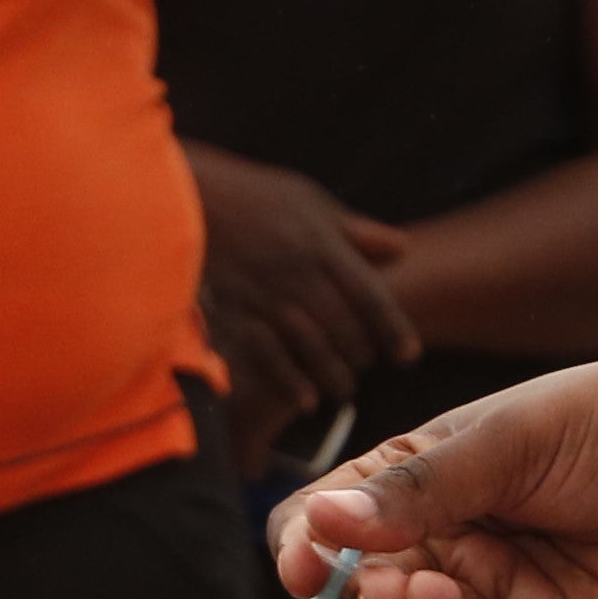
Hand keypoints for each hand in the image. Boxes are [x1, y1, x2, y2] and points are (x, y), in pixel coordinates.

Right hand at [187, 148, 413, 458]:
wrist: (189, 198)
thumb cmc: (255, 196)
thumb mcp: (309, 201)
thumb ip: (356, 231)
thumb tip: (402, 248)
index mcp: (322, 244)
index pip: (370, 296)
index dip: (394, 330)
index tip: (408, 355)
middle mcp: (298, 274)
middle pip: (345, 327)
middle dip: (363, 354)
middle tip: (369, 366)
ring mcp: (266, 296)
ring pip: (312, 347)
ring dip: (334, 375)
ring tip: (344, 390)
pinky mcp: (235, 312)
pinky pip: (267, 356)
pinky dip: (290, 382)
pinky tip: (306, 401)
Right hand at [275, 354, 597, 598]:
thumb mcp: (514, 440)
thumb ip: (419, 488)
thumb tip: (316, 523)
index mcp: (429, 477)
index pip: (332, 519)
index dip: (303, 545)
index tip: (298, 564)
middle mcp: (454, 542)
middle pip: (363, 589)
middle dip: (356, 595)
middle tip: (377, 589)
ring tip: (432, 596)